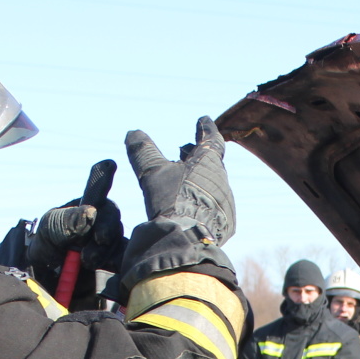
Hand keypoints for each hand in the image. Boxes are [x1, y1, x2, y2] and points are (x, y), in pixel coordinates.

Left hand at [30, 160, 123, 271]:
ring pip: (118, 243)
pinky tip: (109, 268)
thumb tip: (91, 211)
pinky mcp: (110, 269)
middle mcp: (98, 226)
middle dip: (106, 228)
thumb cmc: (43, 247)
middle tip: (98, 240)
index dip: (104, 180)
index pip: (98, 195)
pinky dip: (117, 264)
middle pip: (112, 220)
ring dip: (105, 251)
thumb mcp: (50, 229)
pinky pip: (121, 263)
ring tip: (86, 262)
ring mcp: (106, 247)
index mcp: (83, 210)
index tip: (109, 164)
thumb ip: (68, 220)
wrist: (40, 280)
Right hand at [125, 118, 235, 244]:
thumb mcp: (152, 172)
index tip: (202, 120)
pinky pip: (216, 207)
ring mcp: (227, 203)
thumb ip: (143, 151)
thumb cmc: (170, 200)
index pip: (211, 138)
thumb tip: (132, 133)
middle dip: (198, 156)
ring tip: (185, 181)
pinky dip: (204, 202)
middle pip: (212, 162)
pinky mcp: (226, 224)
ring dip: (201, 180)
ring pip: (214, 185)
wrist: (187, 238)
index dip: (205, 128)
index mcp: (209, 161)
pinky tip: (193, 208)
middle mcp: (223, 180)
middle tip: (185, 151)